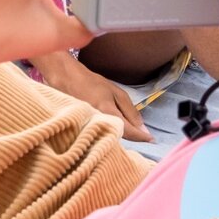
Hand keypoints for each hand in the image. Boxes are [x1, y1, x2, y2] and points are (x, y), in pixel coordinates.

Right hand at [35, 53, 151, 141]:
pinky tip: (113, 129)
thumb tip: (143, 129)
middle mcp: (97, 123)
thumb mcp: (116, 93)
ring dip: (121, 136)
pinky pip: (101, 135)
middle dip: (132, 137)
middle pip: (120, 138)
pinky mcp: (82, 129)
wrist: (65, 79)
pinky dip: (110, 134)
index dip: (142, 137)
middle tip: (141, 134)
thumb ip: (130, 111)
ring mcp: (88, 127)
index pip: (129, 132)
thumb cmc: (91, 83)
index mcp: (107, 112)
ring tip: (129, 131)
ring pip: (110, 138)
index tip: (152, 139)